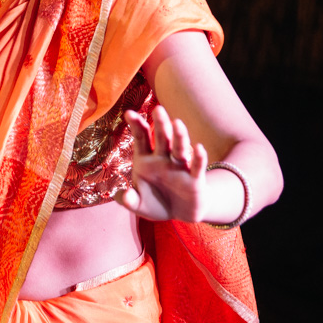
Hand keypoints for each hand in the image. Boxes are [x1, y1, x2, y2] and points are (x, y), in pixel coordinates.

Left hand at [114, 105, 216, 222]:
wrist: (179, 213)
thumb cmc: (156, 203)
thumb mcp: (138, 205)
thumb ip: (129, 200)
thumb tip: (123, 196)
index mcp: (146, 160)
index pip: (141, 138)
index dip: (136, 125)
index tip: (128, 113)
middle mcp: (163, 159)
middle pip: (162, 138)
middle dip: (160, 124)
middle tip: (158, 109)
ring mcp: (179, 167)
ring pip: (179, 148)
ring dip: (179, 136)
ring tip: (177, 123)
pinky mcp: (195, 179)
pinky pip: (196, 166)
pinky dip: (198, 158)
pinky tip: (198, 148)